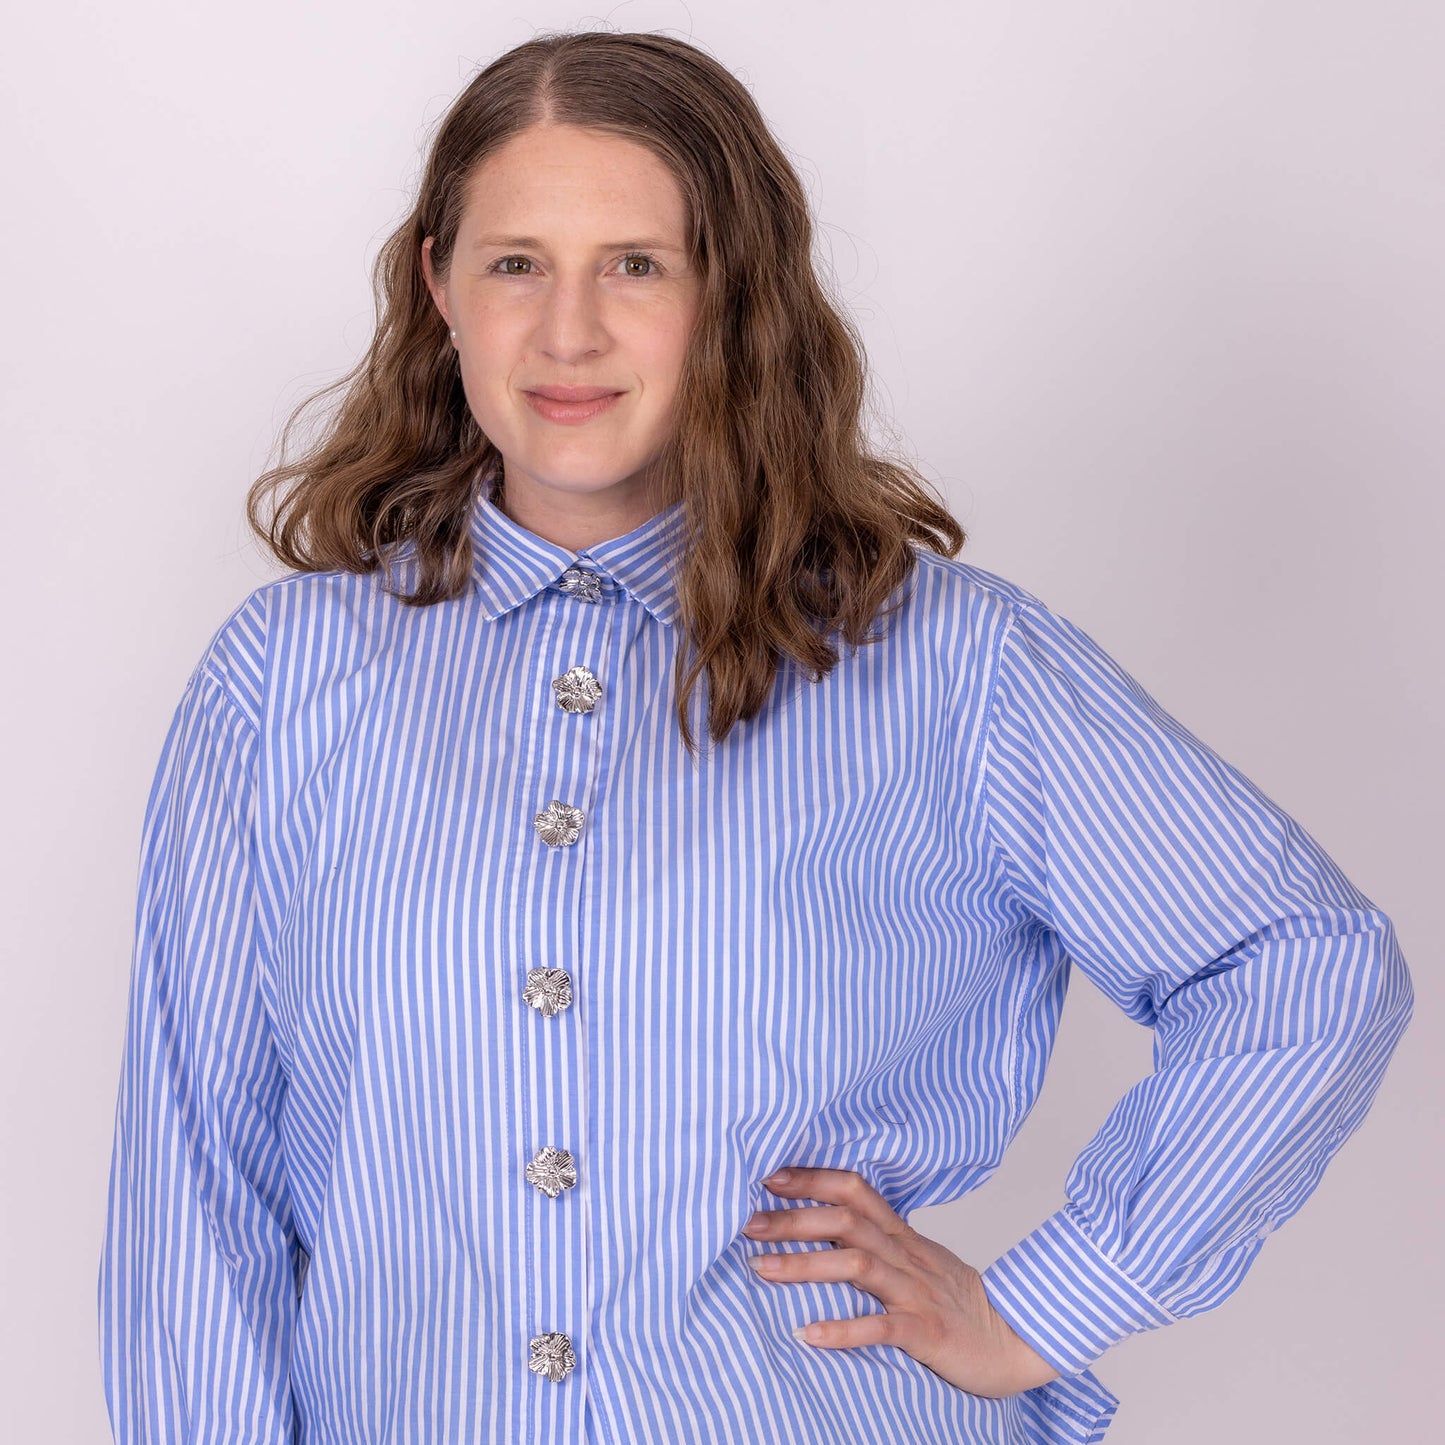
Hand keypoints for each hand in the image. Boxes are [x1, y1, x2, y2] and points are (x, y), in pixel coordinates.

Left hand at [740, 1165, 1060, 1398]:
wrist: (1015, 1338)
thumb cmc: (955, 1299)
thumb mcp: (916, 1257)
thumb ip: (876, 1238)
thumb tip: (823, 1222)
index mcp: (902, 1235)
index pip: (854, 1190)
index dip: (812, 1179)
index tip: (768, 1177)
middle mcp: (906, 1255)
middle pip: (846, 1222)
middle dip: (793, 1219)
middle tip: (746, 1223)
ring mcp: (916, 1292)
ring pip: (857, 1266)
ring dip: (805, 1265)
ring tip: (760, 1269)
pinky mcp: (927, 1332)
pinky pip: (882, 1327)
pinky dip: (844, 1329)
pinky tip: (808, 1334)